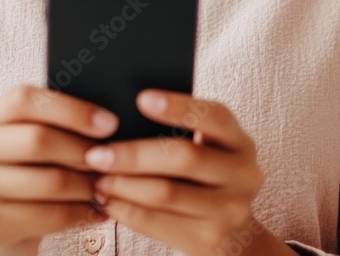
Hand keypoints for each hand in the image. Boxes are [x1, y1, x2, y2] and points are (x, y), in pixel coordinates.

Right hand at [0, 83, 116, 255]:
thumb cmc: (26, 173)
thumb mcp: (31, 141)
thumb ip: (55, 122)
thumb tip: (105, 118)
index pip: (24, 99)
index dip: (69, 109)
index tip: (108, 123)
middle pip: (37, 139)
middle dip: (82, 149)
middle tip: (110, 159)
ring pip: (48, 181)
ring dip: (86, 185)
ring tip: (105, 185)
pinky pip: (48, 215)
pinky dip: (79, 213)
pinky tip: (94, 210)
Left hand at [82, 89, 265, 255]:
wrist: (235, 234)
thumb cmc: (207, 175)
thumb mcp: (210, 147)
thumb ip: (184, 130)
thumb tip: (123, 113)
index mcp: (240, 141)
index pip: (214, 117)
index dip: (179, 107)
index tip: (140, 99)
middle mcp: (242, 175)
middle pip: (185, 158)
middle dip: (135, 155)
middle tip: (97, 153)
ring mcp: (229, 211)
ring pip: (167, 194)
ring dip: (124, 185)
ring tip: (98, 178)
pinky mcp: (208, 241)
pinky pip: (159, 224)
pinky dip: (127, 211)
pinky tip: (108, 201)